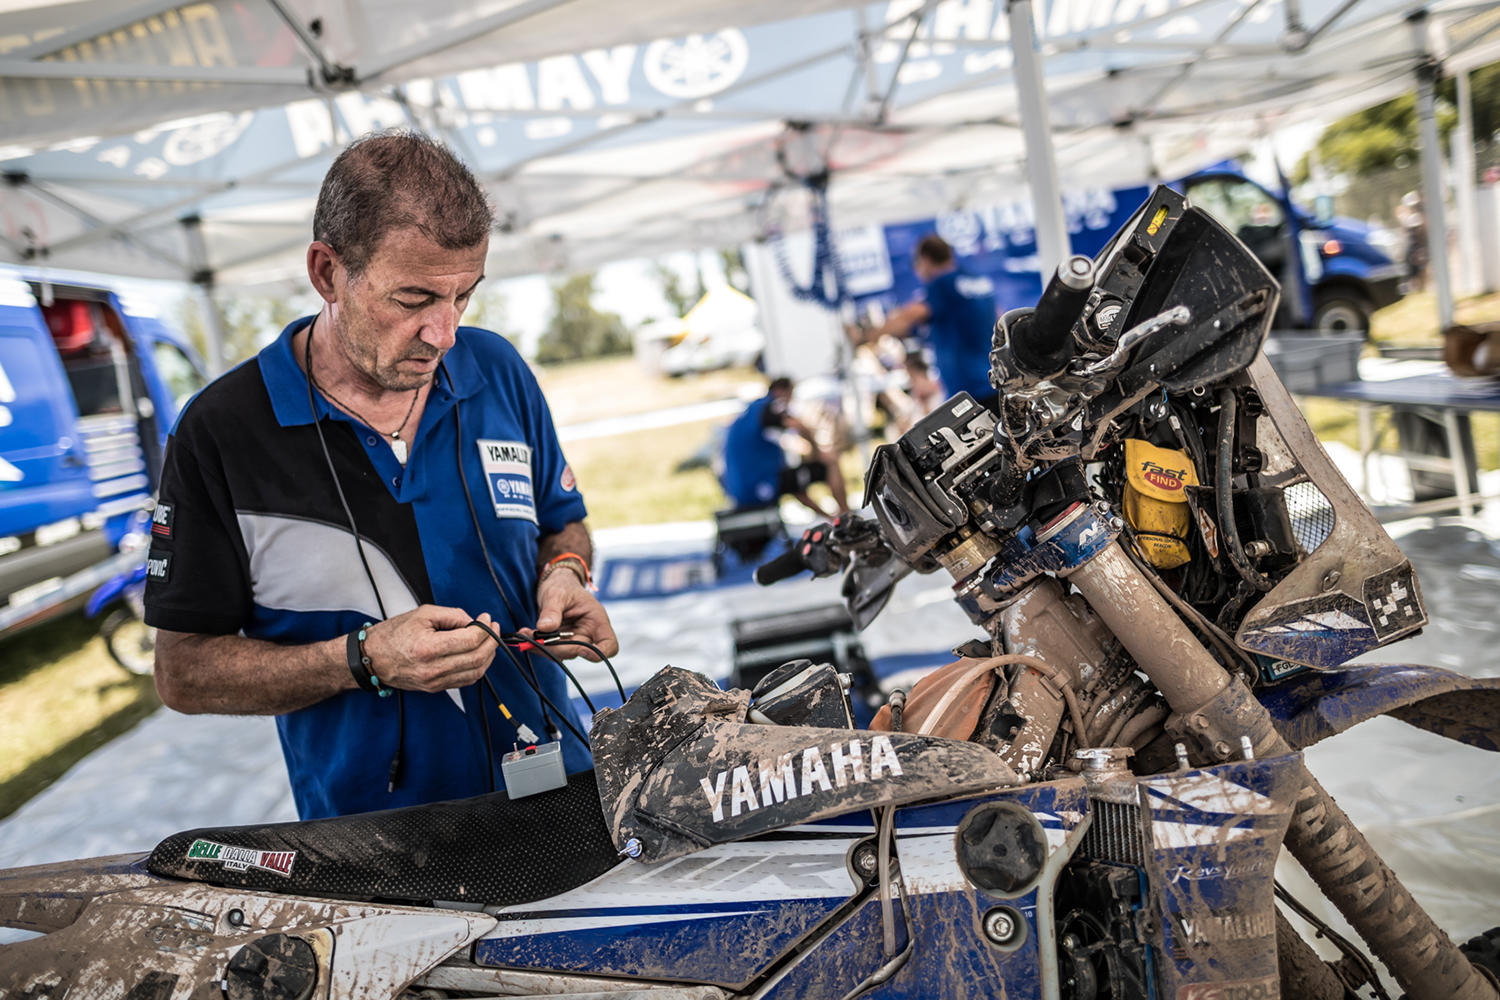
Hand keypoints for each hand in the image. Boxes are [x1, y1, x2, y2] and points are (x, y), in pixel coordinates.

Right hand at [360, 606, 498, 692]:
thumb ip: (452, 615)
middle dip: (491, 641)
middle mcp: (433, 669)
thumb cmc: (394, 634)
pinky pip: (465, 681)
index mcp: (428, 648)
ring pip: (475, 673)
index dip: (485, 628)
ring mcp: (435, 682)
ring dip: (488, 656)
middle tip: (493, 628)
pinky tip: (478, 654)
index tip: (487, 617)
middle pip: (477, 658)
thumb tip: (474, 622)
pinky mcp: (436, 688)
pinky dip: (478, 668)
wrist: (372, 658)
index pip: (470, 640)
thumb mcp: (422, 614)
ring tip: (489, 640)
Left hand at [533, 569, 618, 660]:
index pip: (609, 646)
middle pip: (579, 652)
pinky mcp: (561, 641)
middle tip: (533, 639)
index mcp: (597, 620)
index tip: (580, 650)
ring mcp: (575, 639)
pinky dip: (537, 645)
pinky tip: (526, 635)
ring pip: (562, 654)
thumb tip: (545, 628)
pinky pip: (551, 649)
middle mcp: (589, 633)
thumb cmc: (562, 585)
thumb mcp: (556, 593)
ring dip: (543, 647)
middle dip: (556, 649)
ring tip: (525, 635)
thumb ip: (552, 611)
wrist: (555, 583)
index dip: (598, 653)